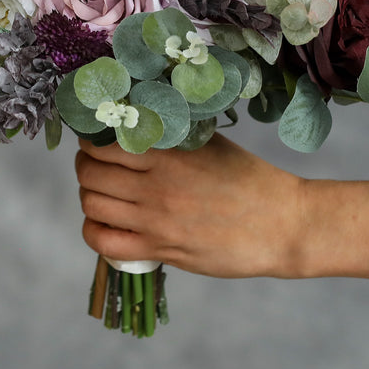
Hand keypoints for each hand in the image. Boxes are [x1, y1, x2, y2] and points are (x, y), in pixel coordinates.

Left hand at [74, 133, 307, 277]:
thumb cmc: (249, 179)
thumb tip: (132, 118)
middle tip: (96, 164)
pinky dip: (95, 231)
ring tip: (102, 191)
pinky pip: (104, 243)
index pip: (103, 142)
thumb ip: (171, 132)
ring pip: (92, 205)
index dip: (90, 138)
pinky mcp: (160, 250)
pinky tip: (107, 223)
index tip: (95, 138)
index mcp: (169, 153)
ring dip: (89, 195)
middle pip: (90, 173)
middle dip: (86, 166)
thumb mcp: (209, 143)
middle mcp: (157, 185)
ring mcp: (156, 220)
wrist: (282, 225)